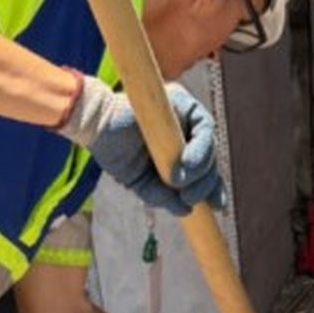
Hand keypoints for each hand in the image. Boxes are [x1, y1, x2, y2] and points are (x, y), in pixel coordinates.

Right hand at [57, 76, 226, 215]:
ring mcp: (187, 116)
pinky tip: (185, 164)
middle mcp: (186, 133)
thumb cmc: (117, 152)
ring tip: (181, 182)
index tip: (218, 207)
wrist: (96, 126)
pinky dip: (199, 148)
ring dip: (201, 168)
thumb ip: (163, 196)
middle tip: (190, 198)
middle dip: (206, 183)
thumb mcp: (141, 182)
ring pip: (210, 144)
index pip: (204, 171)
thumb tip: (187, 211)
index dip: (214, 189)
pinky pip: (204, 125)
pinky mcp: (184, 101)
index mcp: (180, 152)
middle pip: (210, 159)